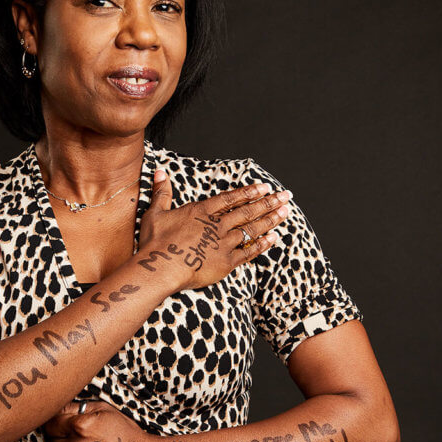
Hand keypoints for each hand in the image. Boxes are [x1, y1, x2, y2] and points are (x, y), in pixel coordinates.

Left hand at [43, 400, 163, 441]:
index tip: (59, 421)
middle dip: (60, 435)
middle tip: (78, 435)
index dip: (54, 420)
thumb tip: (59, 406)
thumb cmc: (127, 434)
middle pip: (51, 439)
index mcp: (80, 426)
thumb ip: (79, 406)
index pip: (50, 422)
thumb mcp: (106, 410)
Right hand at [138, 169, 291, 290]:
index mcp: (202, 211)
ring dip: (270, 220)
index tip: (264, 187)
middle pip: (247, 211)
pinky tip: (274, 238)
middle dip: (268, 202)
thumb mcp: (155, 213)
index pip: (230, 198)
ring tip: (285, 212)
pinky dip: (262, 244)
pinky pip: (249, 252)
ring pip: (252, 229)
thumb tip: (160, 172)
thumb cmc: (155, 242)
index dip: (248, 192)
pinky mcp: (226, 262)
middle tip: (285, 196)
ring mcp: (224, 243)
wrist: (161, 268)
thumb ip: (162, 192)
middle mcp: (217, 224)